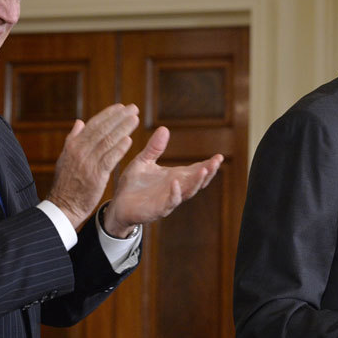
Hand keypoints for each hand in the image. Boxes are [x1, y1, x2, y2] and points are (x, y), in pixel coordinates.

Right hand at [46, 104, 139, 229]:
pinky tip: (129, 140)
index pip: (93, 124)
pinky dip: (119, 149)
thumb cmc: (66, 183)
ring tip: (135, 119)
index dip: (108, 115)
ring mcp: (87, 163)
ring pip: (108, 141)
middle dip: (119, 118)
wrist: (63, 206)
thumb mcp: (65, 158)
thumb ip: (73, 139)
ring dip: (123, 129)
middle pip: (102, 130)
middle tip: (134, 108)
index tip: (121, 107)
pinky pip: (109, 159)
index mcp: (73, 145)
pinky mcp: (95, 176)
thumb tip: (80, 122)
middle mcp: (80, 151)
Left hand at [104, 126, 223, 237]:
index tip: (219, 156)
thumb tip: (164, 128)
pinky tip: (176, 183)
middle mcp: (175, 188)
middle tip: (216, 162)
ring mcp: (168, 199)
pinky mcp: (157, 209)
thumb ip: (155, 147)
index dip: (208, 165)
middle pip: (197, 181)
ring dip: (196, 182)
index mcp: (175, 177)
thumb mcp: (144, 161)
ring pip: (188, 192)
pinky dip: (174, 193)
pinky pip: (169, 202)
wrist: (119, 204)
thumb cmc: (133, 184)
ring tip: (204, 171)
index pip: (196, 170)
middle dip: (208, 172)